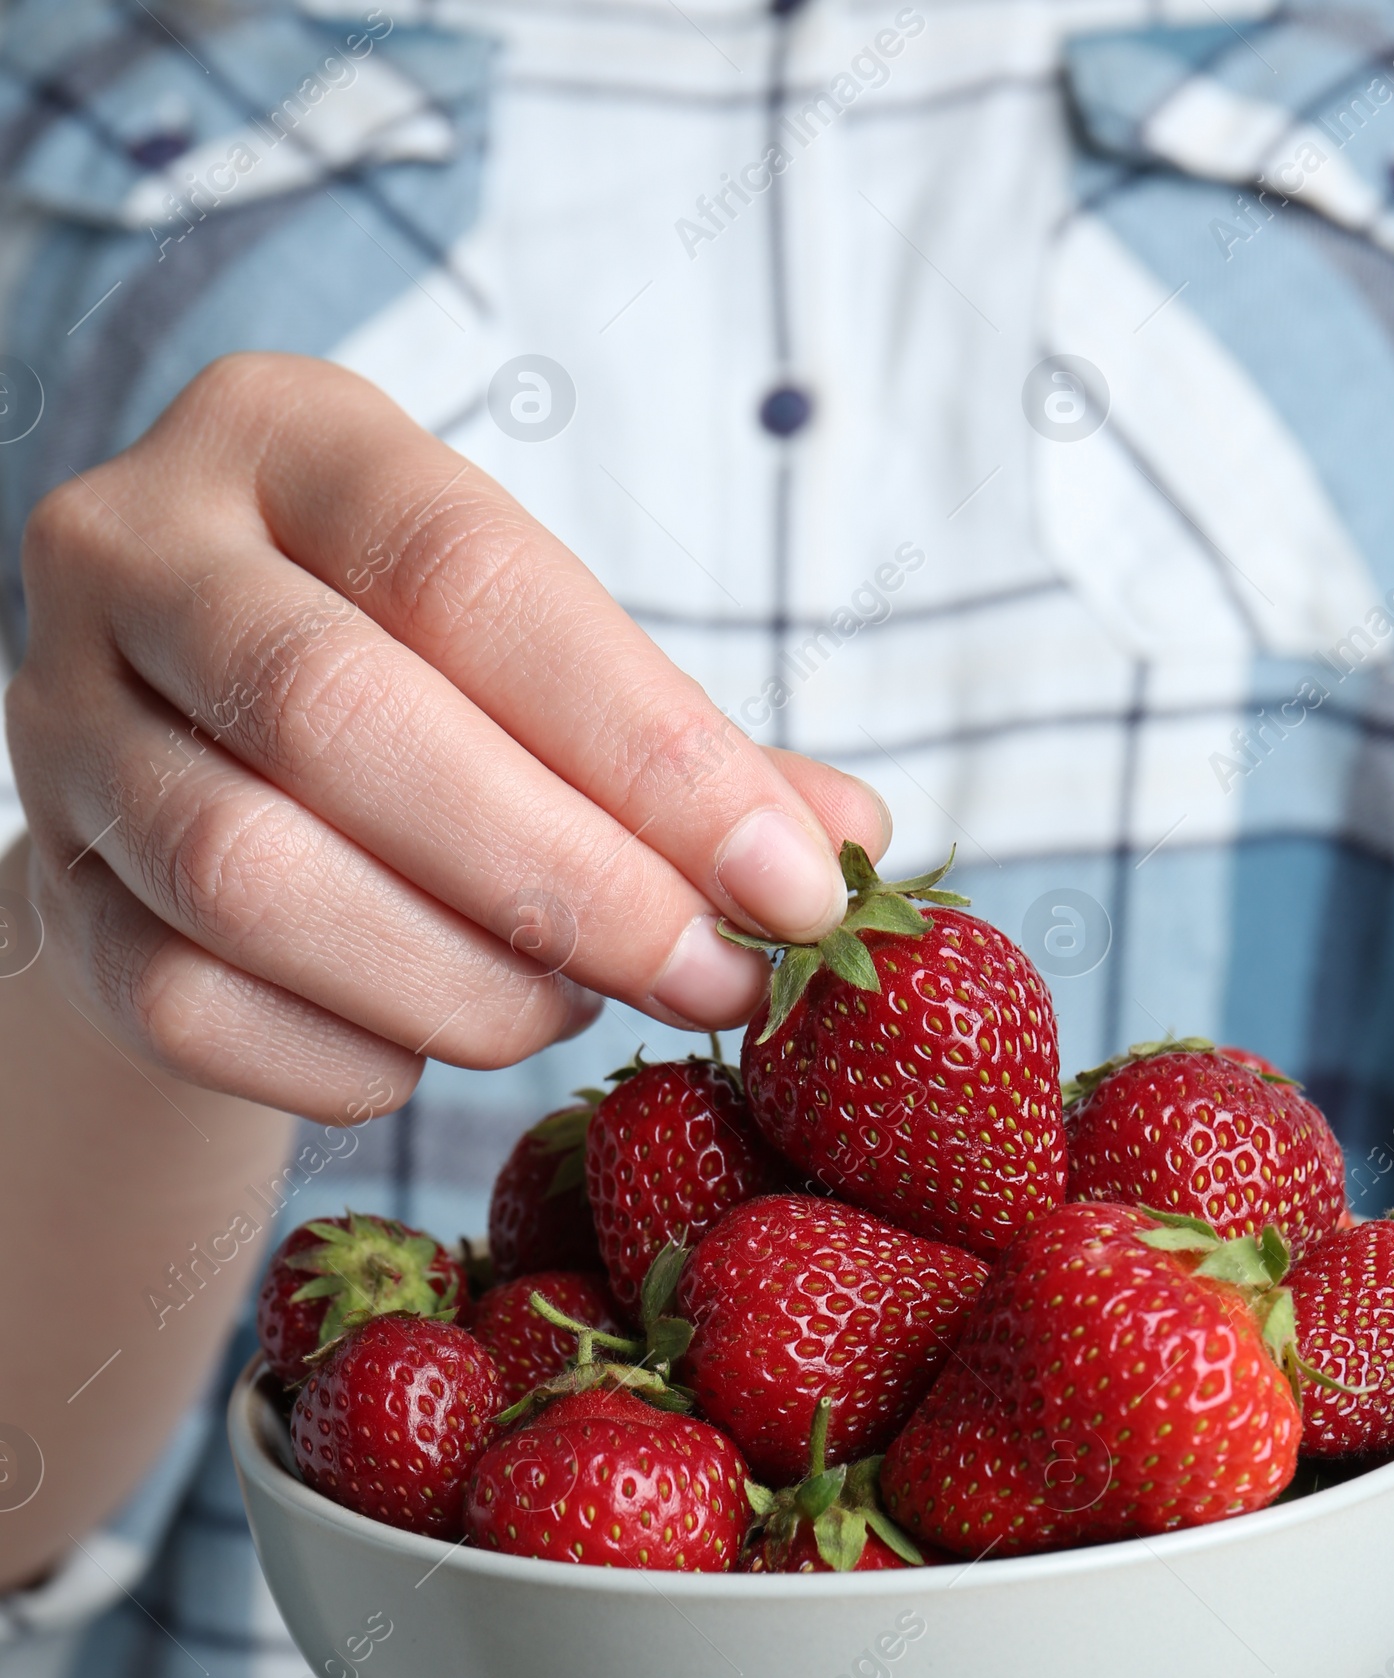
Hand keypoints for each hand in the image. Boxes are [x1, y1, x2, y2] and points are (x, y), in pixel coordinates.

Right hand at [10, 352, 883, 1119]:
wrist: (203, 768)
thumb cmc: (419, 692)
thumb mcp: (544, 666)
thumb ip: (682, 746)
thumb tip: (851, 844)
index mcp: (289, 439)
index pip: (471, 576)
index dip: (649, 747)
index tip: (794, 884)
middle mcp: (135, 551)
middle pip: (342, 718)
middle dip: (564, 880)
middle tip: (711, 979)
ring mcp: (61, 724)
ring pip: (250, 876)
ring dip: (458, 983)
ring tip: (570, 1010)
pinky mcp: (51, 889)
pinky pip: (189, 1004)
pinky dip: (345, 1059)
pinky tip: (429, 1052)